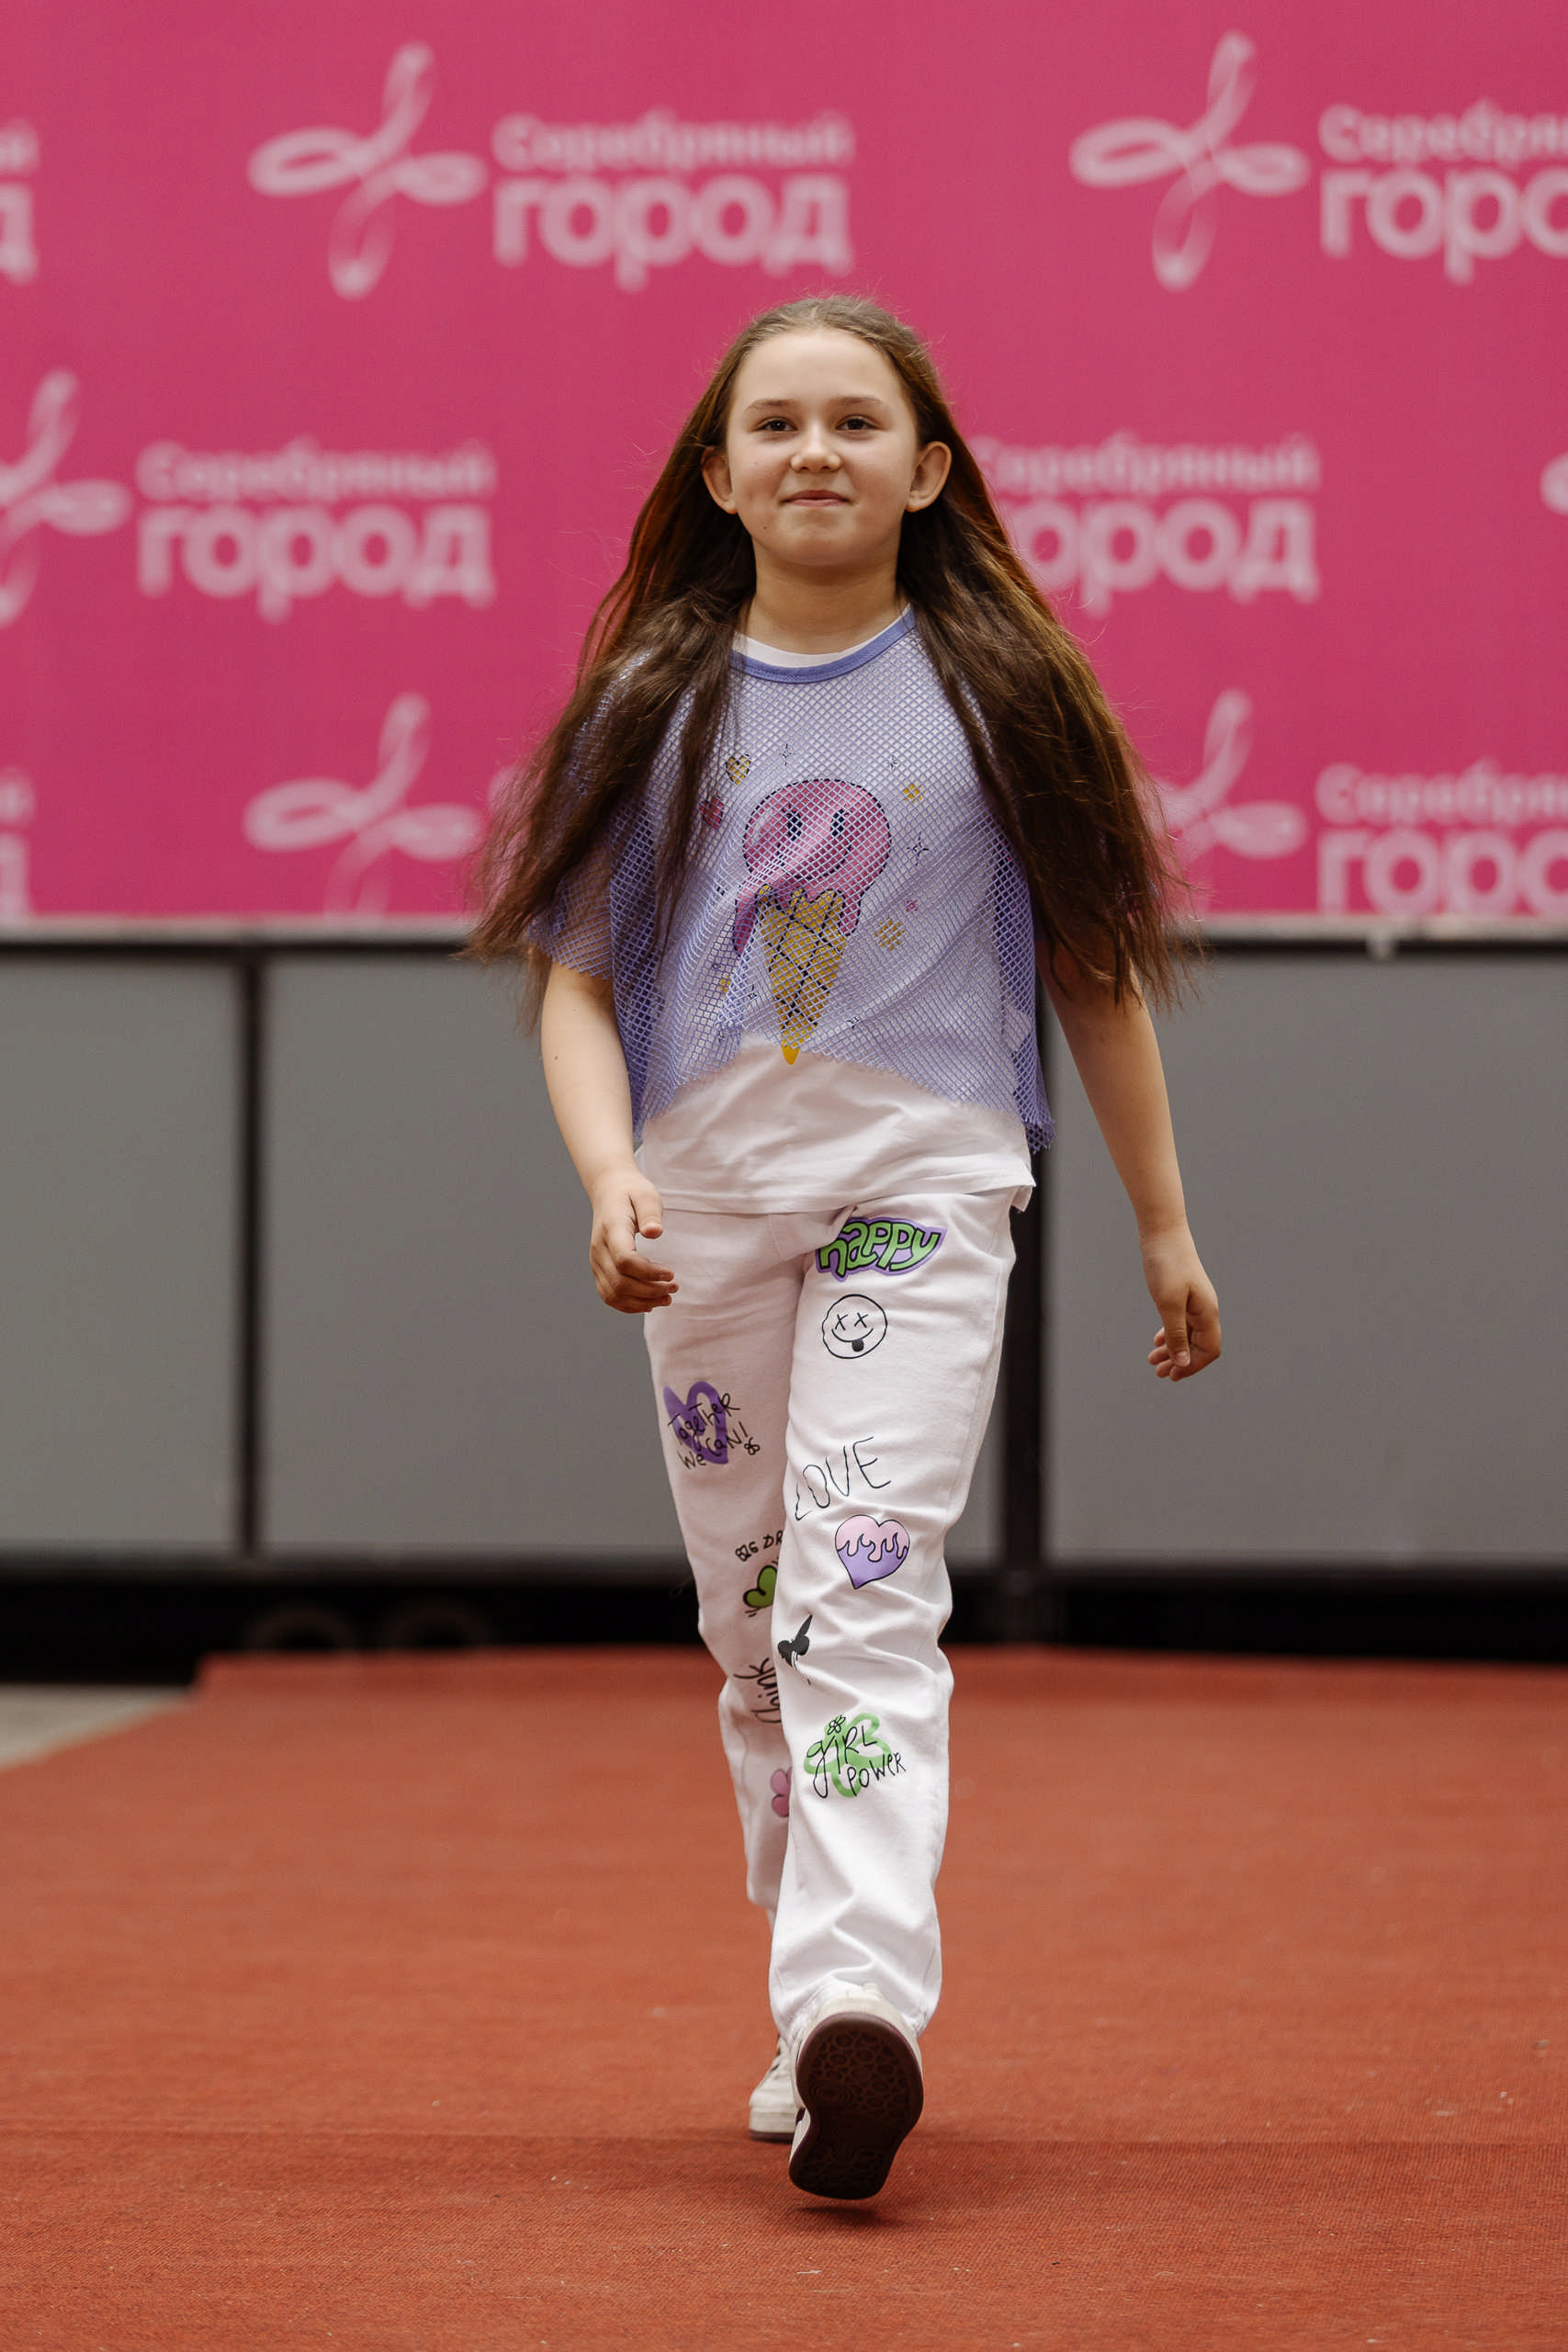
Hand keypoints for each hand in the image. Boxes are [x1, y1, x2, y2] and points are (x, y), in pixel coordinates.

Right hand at [589, 1168, 676, 1313]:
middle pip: (620, 1282)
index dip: (649, 1273)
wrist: (609, 1193)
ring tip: (667, 1297)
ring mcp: (596, 1261)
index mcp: (611, 1229)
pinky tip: (649, 1303)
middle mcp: (599, 1249)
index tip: (671, 1272)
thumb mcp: (646, 1195)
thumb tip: (655, 1232)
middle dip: (651, 1291)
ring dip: (642, 1302)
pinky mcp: (599, 1270)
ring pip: (614, 1294)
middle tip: (674, 1287)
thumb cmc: (631, 1193)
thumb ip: (650, 1213)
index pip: (625, 1260)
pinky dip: (629, 1305)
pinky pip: (609, 1295)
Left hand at [1141, 1225, 1220, 1382]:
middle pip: (1199, 1345)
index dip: (1193, 1366)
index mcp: (1207, 1312)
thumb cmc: (1167, 1265)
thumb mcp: (1168, 1303)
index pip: (1210, 1350)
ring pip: (1188, 1334)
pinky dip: (1170, 1334)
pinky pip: (1181, 1322)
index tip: (1173, 1375)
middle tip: (1159, 1373)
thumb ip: (1176, 1334)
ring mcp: (1194, 1301)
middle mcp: (1205, 1309)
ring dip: (1172, 1350)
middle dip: (1180, 1362)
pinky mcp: (1183, 1294)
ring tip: (1152, 1361)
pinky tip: (1157, 1341)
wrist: (1162, 1232)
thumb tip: (1182, 1363)